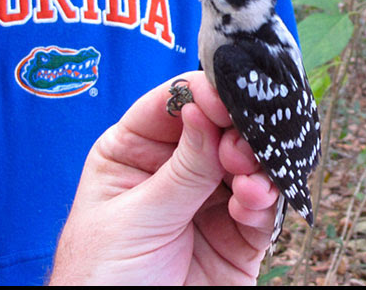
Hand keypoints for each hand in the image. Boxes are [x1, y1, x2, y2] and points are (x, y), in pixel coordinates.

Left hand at [48, 72, 279, 284]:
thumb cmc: (101, 281)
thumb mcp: (134, 219)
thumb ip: (180, 169)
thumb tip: (206, 108)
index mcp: (134, 152)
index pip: (171, 106)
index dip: (199, 95)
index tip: (221, 99)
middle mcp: (174, 171)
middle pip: (217, 129)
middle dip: (234, 131)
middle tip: (237, 147)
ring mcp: (208, 203)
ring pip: (246, 165)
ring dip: (254, 166)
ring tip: (247, 180)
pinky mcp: (238, 238)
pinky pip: (262, 209)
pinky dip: (264, 201)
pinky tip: (251, 204)